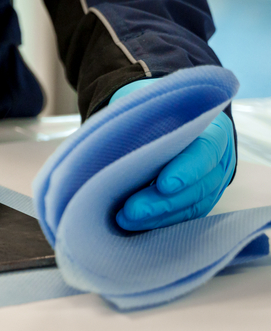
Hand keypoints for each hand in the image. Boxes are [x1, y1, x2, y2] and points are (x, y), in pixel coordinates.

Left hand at [111, 79, 235, 230]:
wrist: (163, 118)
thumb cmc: (154, 110)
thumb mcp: (150, 105)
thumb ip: (142, 120)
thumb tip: (110, 141)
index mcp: (214, 130)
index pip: (205, 151)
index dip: (187, 170)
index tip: (164, 184)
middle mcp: (219, 159)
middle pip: (198, 186)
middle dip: (163, 202)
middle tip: (131, 211)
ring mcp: (212, 182)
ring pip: (192, 206)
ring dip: (159, 217)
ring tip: (126, 220)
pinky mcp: (200, 200)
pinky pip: (185, 216)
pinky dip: (161, 222)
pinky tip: (137, 225)